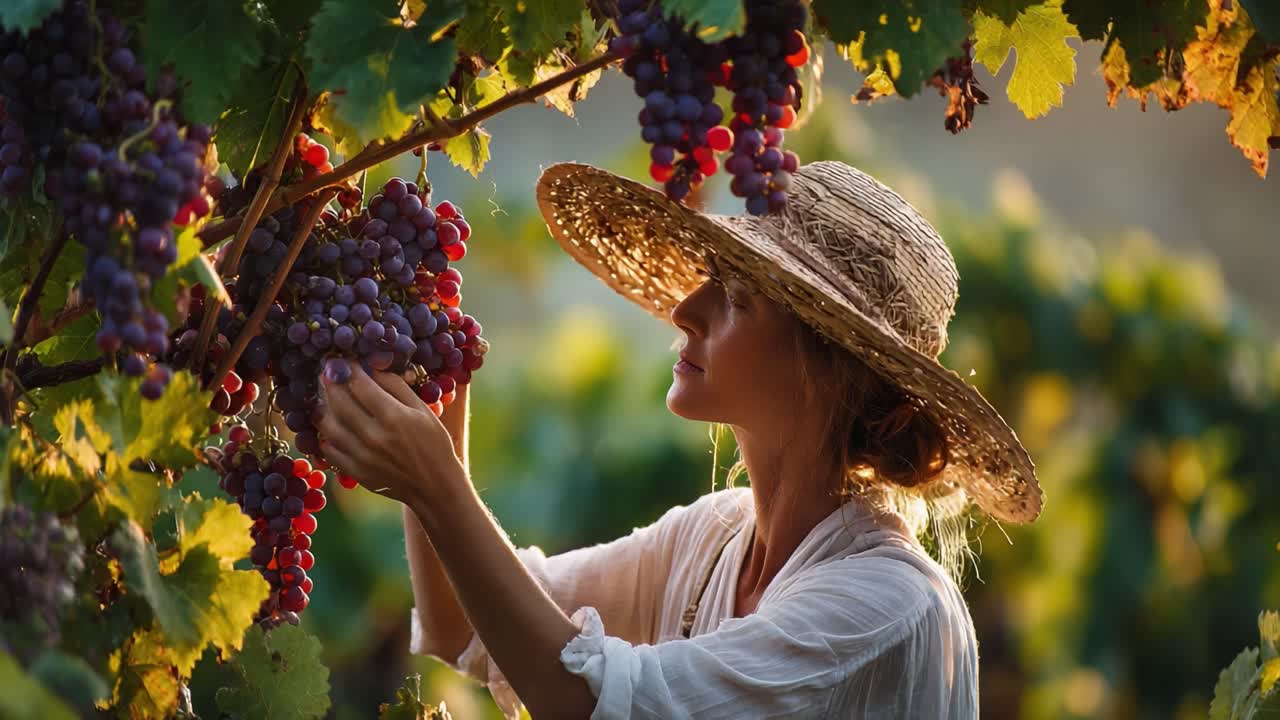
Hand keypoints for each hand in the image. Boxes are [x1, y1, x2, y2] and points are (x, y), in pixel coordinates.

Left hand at [316, 362, 464, 505]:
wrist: (435, 484)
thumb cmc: (434, 443)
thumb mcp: (422, 410)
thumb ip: (396, 387)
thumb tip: (371, 368)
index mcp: (393, 417)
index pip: (359, 385)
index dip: (348, 369)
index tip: (344, 360)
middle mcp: (374, 436)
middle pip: (339, 402)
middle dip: (330, 383)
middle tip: (327, 372)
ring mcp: (362, 456)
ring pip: (329, 425)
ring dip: (323, 408)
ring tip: (325, 397)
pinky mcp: (355, 472)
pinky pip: (330, 449)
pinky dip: (326, 435)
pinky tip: (332, 425)